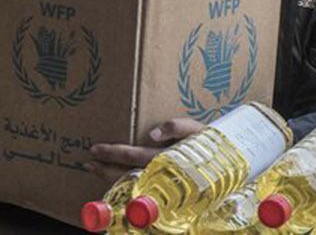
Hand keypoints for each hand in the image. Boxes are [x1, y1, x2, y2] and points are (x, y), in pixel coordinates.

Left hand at [87, 118, 204, 179]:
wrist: (229, 163)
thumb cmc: (211, 143)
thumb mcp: (198, 129)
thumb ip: (177, 126)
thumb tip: (153, 133)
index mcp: (164, 158)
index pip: (131, 155)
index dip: (112, 152)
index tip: (95, 149)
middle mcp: (161, 173)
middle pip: (125, 173)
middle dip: (104, 169)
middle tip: (87, 163)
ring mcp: (162, 183)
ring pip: (131, 181)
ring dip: (111, 177)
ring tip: (96, 170)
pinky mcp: (166, 188)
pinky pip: (141, 185)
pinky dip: (126, 182)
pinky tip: (118, 177)